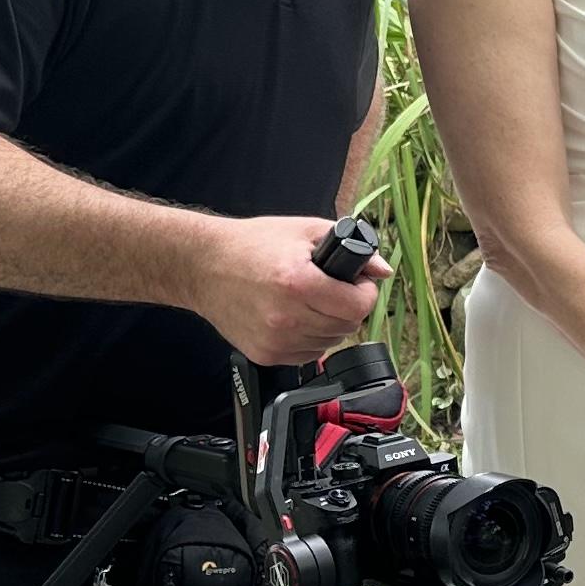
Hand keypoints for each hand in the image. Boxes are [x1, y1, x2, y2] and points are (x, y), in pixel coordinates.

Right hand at [190, 213, 379, 367]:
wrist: (203, 266)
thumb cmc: (251, 245)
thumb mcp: (303, 231)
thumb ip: (350, 248)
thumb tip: (382, 270)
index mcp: (298, 283)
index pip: (359, 306)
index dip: (364, 292)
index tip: (355, 283)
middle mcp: (287, 316)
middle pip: (348, 326)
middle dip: (348, 307)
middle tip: (333, 290)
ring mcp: (275, 339)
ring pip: (330, 342)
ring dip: (329, 324)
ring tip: (310, 301)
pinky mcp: (265, 354)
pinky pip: (308, 354)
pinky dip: (310, 338)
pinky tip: (294, 316)